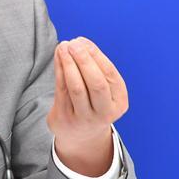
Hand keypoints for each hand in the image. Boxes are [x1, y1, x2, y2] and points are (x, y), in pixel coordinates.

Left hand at [46, 37, 128, 176]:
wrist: (81, 136)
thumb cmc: (93, 103)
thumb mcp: (104, 90)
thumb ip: (95, 67)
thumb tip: (80, 42)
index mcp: (119, 103)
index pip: (110, 75)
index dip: (96, 56)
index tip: (83, 41)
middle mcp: (105, 113)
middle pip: (97, 84)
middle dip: (84, 60)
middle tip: (73, 43)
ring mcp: (84, 118)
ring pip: (77, 87)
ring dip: (69, 63)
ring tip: (63, 46)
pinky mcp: (65, 118)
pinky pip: (62, 90)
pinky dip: (59, 70)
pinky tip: (58, 56)